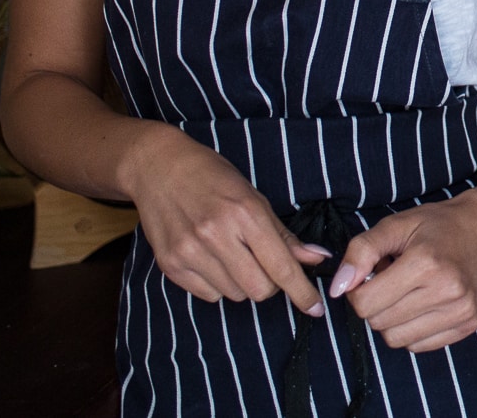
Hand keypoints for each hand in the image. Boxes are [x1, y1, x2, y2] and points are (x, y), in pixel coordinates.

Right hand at [123, 126, 326, 313]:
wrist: (159, 169)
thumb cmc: (213, 178)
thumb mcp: (254, 197)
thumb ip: (283, 235)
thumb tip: (316, 258)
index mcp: (245, 213)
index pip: (282, 266)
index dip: (302, 292)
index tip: (315, 309)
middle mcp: (217, 235)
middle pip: (259, 289)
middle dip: (271, 285)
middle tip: (266, 265)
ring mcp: (190, 252)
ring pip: (234, 294)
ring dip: (243, 283)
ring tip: (234, 255)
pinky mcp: (170, 265)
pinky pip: (208, 295)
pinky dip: (218, 285)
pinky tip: (212, 259)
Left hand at [338, 193, 476, 352]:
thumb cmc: (437, 225)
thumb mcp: (395, 225)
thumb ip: (361, 251)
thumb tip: (338, 288)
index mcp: (426, 263)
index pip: (365, 303)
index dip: (358, 290)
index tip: (372, 274)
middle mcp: (448, 290)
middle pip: (379, 323)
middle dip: (376, 304)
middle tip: (393, 280)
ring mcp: (462, 310)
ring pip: (397, 339)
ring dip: (393, 320)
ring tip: (409, 292)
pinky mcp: (469, 324)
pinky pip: (419, 346)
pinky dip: (412, 330)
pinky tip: (424, 304)